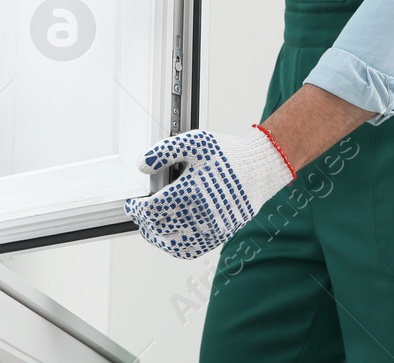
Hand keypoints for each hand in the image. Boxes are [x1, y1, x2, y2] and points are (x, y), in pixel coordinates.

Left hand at [124, 126, 293, 258]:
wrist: (259, 168)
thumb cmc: (228, 154)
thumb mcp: (194, 142)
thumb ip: (164, 152)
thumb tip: (142, 165)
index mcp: (189, 190)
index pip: (151, 209)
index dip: (136, 208)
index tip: (133, 204)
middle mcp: (199, 213)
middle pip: (159, 228)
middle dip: (143, 222)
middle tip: (138, 215)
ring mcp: (210, 228)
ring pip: (173, 244)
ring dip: (157, 238)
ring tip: (149, 230)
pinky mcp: (220, 236)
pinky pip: (192, 250)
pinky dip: (176, 248)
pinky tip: (170, 239)